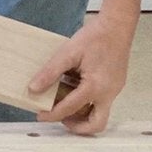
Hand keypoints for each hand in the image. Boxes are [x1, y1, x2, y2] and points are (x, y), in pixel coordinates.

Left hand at [30, 11, 137, 135]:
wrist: (117, 25)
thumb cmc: (95, 37)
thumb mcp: (68, 53)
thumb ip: (50, 72)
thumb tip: (33, 89)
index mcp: (95, 86)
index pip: (70, 109)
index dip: (52, 115)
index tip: (40, 115)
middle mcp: (108, 93)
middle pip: (96, 124)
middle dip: (77, 127)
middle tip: (60, 118)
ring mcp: (115, 90)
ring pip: (100, 114)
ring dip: (83, 115)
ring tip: (66, 103)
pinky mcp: (116, 85)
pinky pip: (102, 102)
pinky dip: (88, 102)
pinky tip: (76, 88)